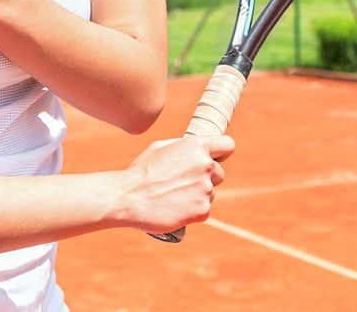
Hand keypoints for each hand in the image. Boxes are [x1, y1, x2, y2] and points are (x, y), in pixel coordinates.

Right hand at [117, 135, 235, 232]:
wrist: (128, 198)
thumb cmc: (140, 172)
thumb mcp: (160, 148)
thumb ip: (183, 147)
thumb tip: (196, 150)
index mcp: (196, 146)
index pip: (228, 145)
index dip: (221, 152)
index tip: (216, 158)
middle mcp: (206, 166)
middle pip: (220, 173)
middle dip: (206, 178)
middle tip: (183, 183)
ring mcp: (206, 189)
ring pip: (211, 193)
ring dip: (198, 195)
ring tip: (173, 196)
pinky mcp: (202, 210)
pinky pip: (204, 210)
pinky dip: (193, 212)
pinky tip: (176, 208)